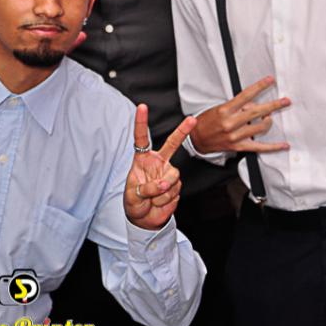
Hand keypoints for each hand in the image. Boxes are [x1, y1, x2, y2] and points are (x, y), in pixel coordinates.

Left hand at [124, 105, 195, 230]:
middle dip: (182, 131)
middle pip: (171, 144)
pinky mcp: (176, 185)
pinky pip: (175, 191)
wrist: (145, 218)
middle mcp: (157, 163)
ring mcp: (168, 173)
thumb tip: (163, 183)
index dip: (141, 122)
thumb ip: (147, 188)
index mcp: (142, 159)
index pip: (141, 138)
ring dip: (161, 191)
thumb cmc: (134, 202)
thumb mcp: (133, 196)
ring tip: (152, 198)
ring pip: (172, 177)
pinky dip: (166, 199)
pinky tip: (159, 201)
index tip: (142, 107)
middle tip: (192, 119)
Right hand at [190, 76, 289, 154]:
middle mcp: (231, 123)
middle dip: (274, 105)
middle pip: (257, 112)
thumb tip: (253, 104)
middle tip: (285, 101)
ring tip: (270, 118)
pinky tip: (283, 145)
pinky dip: (273, 147)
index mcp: (224, 111)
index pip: (246, 96)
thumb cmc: (206, 122)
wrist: (196, 139)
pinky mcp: (238, 147)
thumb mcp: (218, 109)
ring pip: (260, 127)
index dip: (259, 87)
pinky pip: (259, 147)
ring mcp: (235, 136)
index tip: (270, 81)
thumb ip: (236, 106)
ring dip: (269, 121)